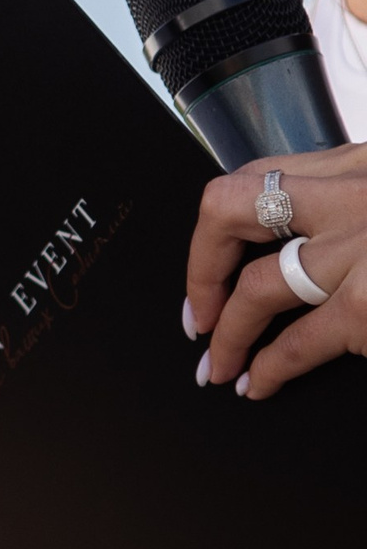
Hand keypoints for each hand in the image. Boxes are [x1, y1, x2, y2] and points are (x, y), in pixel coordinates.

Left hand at [187, 142, 366, 398]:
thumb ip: (354, 209)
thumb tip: (305, 250)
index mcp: (361, 165)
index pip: (263, 176)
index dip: (223, 224)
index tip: (212, 261)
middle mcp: (353, 193)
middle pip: (231, 210)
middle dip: (201, 268)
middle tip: (197, 314)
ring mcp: (359, 246)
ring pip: (255, 286)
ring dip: (228, 333)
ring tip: (218, 365)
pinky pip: (296, 341)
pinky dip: (268, 367)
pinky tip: (259, 383)